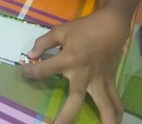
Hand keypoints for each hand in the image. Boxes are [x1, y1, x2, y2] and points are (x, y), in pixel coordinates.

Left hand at [22, 9, 129, 123]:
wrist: (110, 27)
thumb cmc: (84, 29)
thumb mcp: (60, 31)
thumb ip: (43, 43)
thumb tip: (31, 55)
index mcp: (69, 59)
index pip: (44, 70)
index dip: (31, 72)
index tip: (25, 72)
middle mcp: (84, 74)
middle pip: (74, 99)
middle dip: (66, 116)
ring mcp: (99, 80)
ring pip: (105, 106)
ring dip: (105, 121)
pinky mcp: (110, 82)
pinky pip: (115, 100)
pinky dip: (116, 113)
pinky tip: (115, 122)